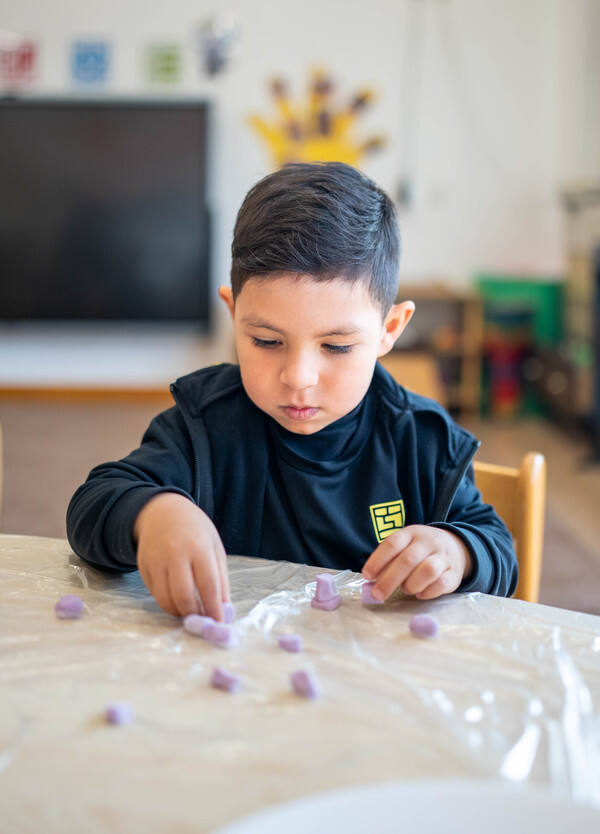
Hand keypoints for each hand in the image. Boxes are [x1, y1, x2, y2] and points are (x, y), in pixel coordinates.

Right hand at [134, 492, 229, 619]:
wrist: (162, 512)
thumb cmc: (195, 530)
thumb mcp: (214, 547)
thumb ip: (220, 579)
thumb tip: (224, 610)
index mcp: (198, 547)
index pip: (208, 585)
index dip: (214, 608)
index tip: (219, 623)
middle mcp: (175, 553)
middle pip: (183, 596)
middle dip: (194, 614)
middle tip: (202, 620)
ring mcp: (156, 560)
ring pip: (165, 599)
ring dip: (179, 612)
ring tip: (190, 611)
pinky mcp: (143, 566)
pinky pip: (155, 593)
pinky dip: (167, 602)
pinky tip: (176, 599)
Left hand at [361, 525, 471, 600]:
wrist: (455, 546)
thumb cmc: (420, 549)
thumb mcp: (405, 545)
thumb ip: (389, 559)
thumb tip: (372, 580)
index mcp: (411, 533)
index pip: (392, 544)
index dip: (377, 561)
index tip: (367, 576)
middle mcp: (428, 542)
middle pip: (408, 560)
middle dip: (389, 579)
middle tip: (378, 594)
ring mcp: (443, 557)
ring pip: (427, 570)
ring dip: (411, 584)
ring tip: (404, 589)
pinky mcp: (454, 573)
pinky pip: (441, 584)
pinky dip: (427, 592)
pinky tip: (419, 594)